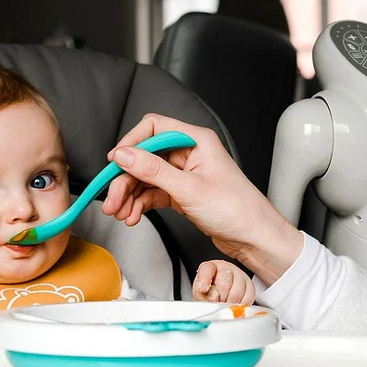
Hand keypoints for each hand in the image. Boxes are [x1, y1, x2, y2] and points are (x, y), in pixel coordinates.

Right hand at [102, 114, 302, 284]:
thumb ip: (153, 171)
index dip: (131, 144)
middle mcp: (189, 153)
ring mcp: (184, 174)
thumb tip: (124, 155)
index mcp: (195, 141)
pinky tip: (133, 215)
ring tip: (120, 213)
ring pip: (145, 178)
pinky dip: (140, 204)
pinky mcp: (181, 192)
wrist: (253, 237)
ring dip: (129, 195)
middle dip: (125, 179)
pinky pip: (152, 193)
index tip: (114, 163)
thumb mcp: (189, 189)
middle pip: (144, 157)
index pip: (153, 129)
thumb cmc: (237, 210)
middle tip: (112, 200)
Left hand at [192, 260, 255, 303]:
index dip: (205, 280)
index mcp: (209, 267)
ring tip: (224, 304)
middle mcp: (226, 268)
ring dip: (229, 303)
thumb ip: (201, 294)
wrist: (219, 297)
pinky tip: (233, 305)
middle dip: (219, 298)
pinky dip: (239, 306)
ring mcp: (240, 276)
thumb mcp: (199, 294)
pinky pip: (247, 299)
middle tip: (216, 303)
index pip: (207, 269)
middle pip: (224, 283)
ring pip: (237, 293)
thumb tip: (212, 297)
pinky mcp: (250, 287)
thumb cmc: (208, 294)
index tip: (203, 289)